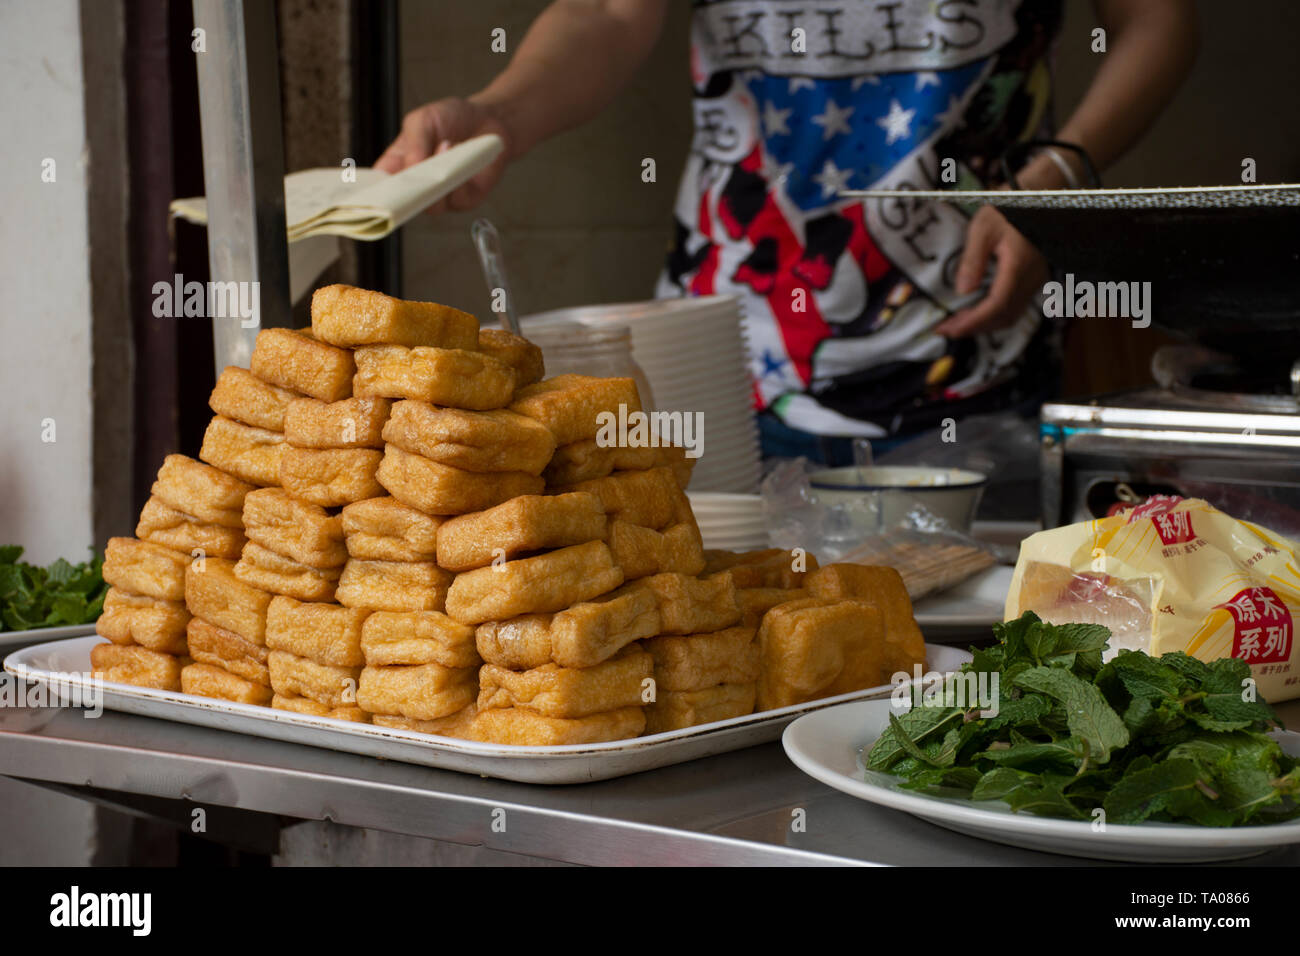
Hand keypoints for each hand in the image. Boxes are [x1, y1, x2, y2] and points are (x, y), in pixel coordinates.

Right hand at [373, 96, 512, 212]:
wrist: (488, 120)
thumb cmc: (451, 119)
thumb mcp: (423, 120)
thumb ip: (413, 141)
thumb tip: (412, 166)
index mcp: (399, 166)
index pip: (379, 186)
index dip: (372, 192)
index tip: (369, 192)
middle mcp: (418, 186)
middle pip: (402, 203)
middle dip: (404, 194)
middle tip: (410, 175)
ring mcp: (440, 196)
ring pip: (429, 205)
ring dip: (435, 181)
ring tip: (443, 147)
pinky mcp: (464, 200)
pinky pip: (456, 200)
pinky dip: (457, 182)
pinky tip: (458, 158)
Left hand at [935, 205, 1048, 337]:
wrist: (1037, 196)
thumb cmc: (1008, 207)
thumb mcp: (983, 228)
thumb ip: (973, 260)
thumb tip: (963, 291)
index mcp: (1019, 265)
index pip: (997, 305)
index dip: (973, 322)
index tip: (949, 328)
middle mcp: (1032, 278)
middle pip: (1003, 316)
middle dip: (974, 327)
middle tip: (945, 328)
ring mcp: (1036, 281)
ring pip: (1010, 315)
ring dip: (983, 324)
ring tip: (955, 323)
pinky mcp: (1034, 280)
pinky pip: (1014, 306)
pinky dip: (992, 314)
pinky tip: (974, 311)